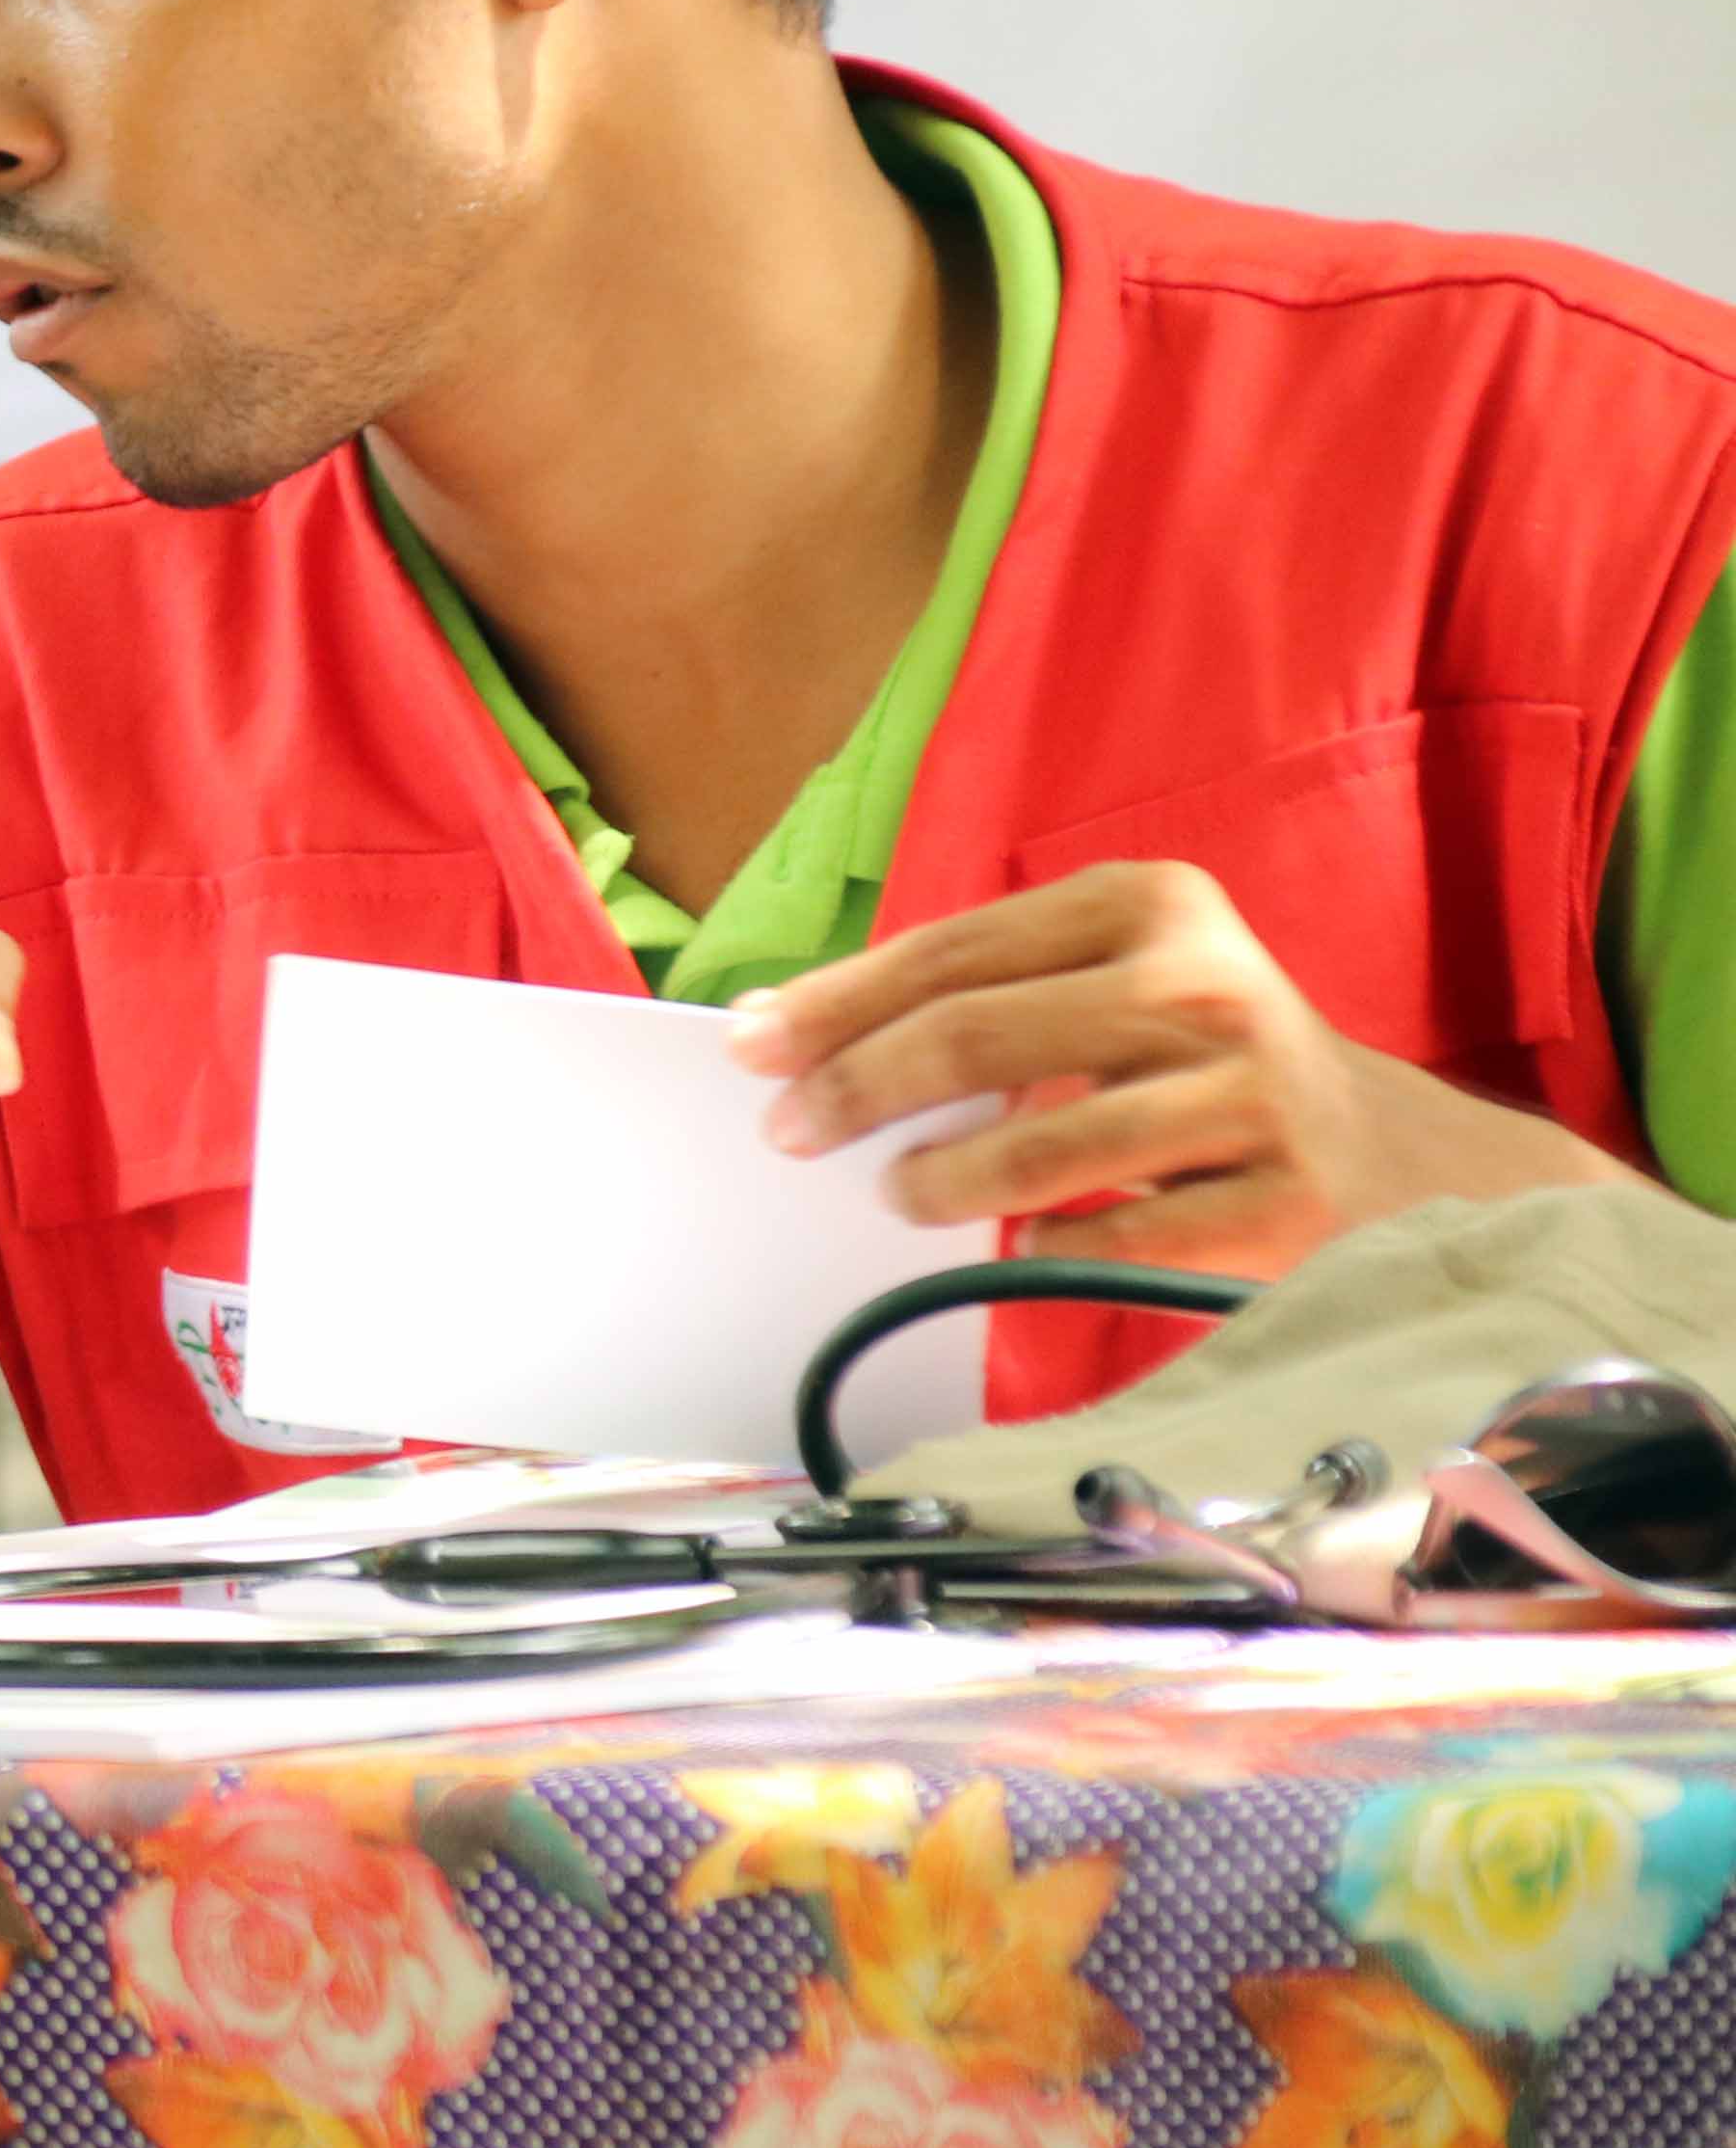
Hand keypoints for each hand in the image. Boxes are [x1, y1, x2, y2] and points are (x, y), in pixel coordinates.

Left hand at [728, 859, 1629, 1271]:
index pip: (954, 951)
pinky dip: (1049, 1242)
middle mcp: (1205, 981)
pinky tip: (1022, 1244)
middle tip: (791, 1134)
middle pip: (978, 1034)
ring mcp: (1252, 1089)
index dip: (838, 1002)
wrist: (1398, 1157)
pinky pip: (1119, 1229)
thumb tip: (790, 1036)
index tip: (748, 1046)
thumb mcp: (1114, 989)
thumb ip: (982, 998)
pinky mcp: (1284, 1195)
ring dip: (943, 1178)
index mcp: (1152, 903)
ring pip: (1044, 1142)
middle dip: (860, 1088)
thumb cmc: (1204, 1064)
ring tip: (897, 1196)